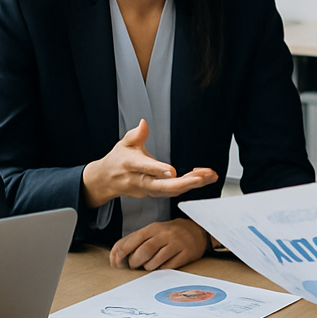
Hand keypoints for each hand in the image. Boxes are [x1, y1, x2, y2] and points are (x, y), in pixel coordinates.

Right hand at [81, 119, 217, 208]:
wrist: (107, 180)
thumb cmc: (118, 160)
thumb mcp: (124, 143)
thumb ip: (135, 134)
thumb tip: (144, 124)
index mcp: (131, 165)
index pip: (145, 168)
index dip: (158, 170)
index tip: (172, 171)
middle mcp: (140, 181)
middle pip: (162, 186)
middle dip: (184, 184)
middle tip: (202, 178)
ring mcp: (148, 190)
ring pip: (170, 191)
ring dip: (191, 184)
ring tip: (209, 176)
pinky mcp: (155, 193)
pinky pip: (173, 191)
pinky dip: (189, 185)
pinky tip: (203, 178)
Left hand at [110, 218, 208, 269]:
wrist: (196, 230)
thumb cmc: (168, 234)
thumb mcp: (152, 231)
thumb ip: (134, 241)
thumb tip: (115, 256)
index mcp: (152, 228)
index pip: (131, 241)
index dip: (120, 254)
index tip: (116, 263)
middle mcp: (163, 234)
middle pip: (142, 252)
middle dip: (134, 263)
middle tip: (135, 265)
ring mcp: (175, 244)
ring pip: (154, 262)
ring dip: (148, 268)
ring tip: (150, 265)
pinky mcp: (185, 253)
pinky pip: (168, 267)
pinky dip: (162, 270)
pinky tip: (163, 265)